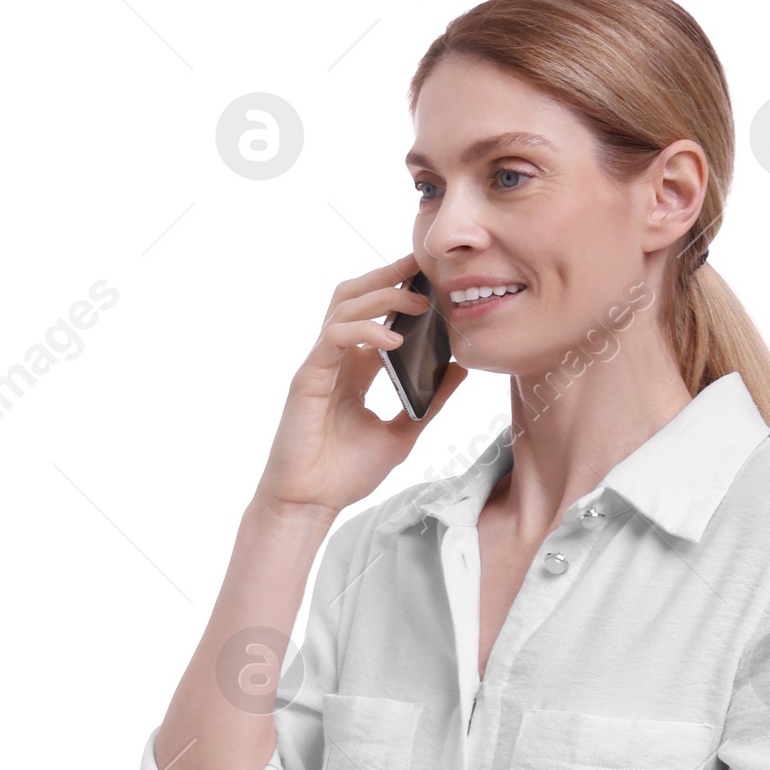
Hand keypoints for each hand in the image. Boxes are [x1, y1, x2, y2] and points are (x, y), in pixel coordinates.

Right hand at [254, 257, 469, 522]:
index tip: (430, 277)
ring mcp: (320, 364)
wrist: (311, 503)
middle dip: (387, 276)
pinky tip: (393, 339)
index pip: (375, 314)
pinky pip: (335, 338)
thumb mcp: (403, 432)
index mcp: (356, 367)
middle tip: (422, 267)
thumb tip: (461, 370)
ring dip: (380, 297)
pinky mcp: (308, 377)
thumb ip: (431, 401)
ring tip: (417, 301)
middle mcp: (336, 358)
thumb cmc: (345, 473)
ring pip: (344, 307)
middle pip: (355, 296)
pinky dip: (364, 332)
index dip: (398, 290)